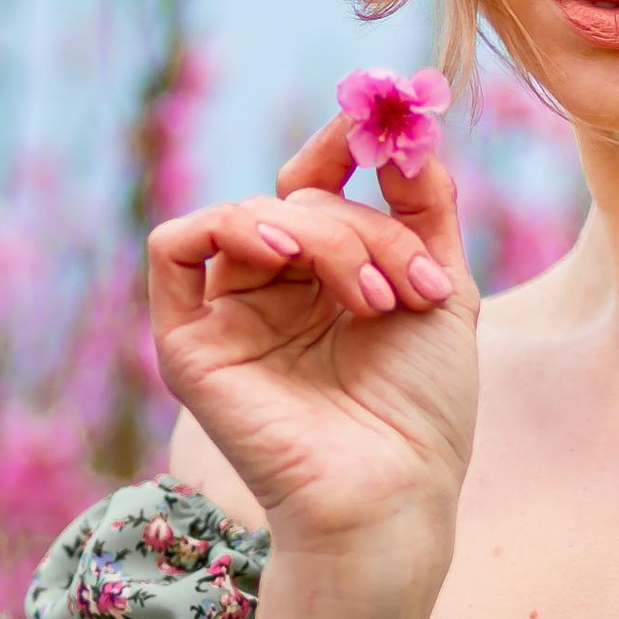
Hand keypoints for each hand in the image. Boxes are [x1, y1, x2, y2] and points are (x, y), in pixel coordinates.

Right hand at [149, 114, 477, 580]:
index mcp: (327, 278)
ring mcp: (228, 314)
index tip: (386, 124)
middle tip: (409, 286)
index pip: (316, 182)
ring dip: (323, 235)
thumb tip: (403, 128)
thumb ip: (422, 204)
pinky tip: (283, 250)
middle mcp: (273, 290)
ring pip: (251, 214)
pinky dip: (227, 225)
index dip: (343, 146)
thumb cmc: (423, 409)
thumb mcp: (443, 287)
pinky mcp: (188, 342)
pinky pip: (174, 247)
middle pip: (299, 198)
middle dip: (364, 226)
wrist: (395, 494)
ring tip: (369, 299)